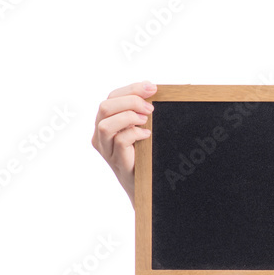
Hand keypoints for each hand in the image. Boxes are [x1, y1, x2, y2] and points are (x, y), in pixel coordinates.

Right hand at [91, 81, 156, 204]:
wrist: (146, 186)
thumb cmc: (146, 154)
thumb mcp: (145, 128)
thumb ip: (148, 110)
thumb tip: (173, 88)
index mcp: (106, 122)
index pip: (112, 97)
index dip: (131, 89)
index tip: (153, 87)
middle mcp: (100, 135)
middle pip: (104, 107)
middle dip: (130, 101)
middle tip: (151, 108)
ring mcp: (106, 150)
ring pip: (105, 124)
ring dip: (129, 116)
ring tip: (146, 120)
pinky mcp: (116, 161)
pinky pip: (119, 141)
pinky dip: (134, 133)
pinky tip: (147, 135)